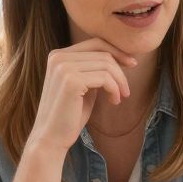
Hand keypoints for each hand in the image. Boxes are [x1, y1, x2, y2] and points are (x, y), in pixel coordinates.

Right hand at [26, 39, 138, 155]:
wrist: (51, 139)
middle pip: (103, 53)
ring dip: (119, 82)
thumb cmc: (69, 115)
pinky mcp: (71, 81)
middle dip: (121, 69)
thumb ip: (93, 70)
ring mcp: (63, 67)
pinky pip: (105, 78)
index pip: (95, 43)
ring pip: (106, 64)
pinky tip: (114, 101)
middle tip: (127, 89)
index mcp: (58, 55)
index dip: (116, 51)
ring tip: (119, 98)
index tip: (131, 64)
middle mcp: (58, 57)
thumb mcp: (83, 86)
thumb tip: (119, 57)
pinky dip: (114, 89)